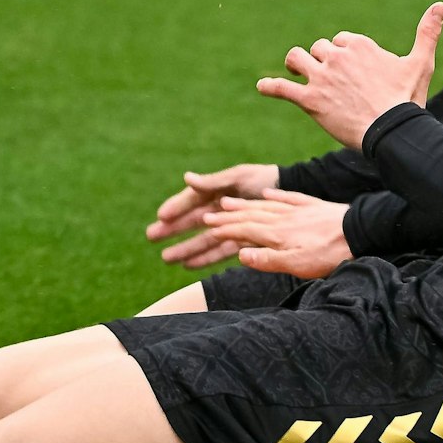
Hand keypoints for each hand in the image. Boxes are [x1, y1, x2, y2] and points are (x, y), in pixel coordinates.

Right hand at [147, 163, 279, 269]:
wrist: (291, 190)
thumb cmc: (263, 178)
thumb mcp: (239, 177)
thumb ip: (214, 182)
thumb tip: (187, 178)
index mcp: (216, 191)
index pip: (191, 201)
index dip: (176, 208)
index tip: (161, 217)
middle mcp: (220, 209)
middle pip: (192, 221)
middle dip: (172, 230)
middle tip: (151, 237)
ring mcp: (230, 224)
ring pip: (204, 238)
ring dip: (185, 248)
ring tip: (166, 259)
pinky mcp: (241, 238)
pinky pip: (221, 249)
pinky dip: (206, 257)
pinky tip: (189, 266)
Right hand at [201, 189, 352, 278]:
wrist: (359, 232)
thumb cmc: (329, 254)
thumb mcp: (297, 265)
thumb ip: (267, 260)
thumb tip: (239, 255)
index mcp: (277, 234)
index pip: (244, 230)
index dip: (225, 230)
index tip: (208, 228)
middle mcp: (283, 218)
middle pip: (250, 216)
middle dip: (227, 216)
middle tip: (207, 215)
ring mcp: (299, 210)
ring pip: (265, 205)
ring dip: (245, 204)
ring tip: (227, 201)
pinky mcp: (314, 206)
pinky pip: (289, 197)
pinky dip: (275, 195)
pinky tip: (267, 193)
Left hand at [258, 3, 442, 148]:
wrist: (392, 131)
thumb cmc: (407, 99)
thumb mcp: (420, 63)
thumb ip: (427, 32)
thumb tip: (441, 5)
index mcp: (359, 45)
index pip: (342, 40)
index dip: (345, 53)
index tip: (354, 71)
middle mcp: (337, 56)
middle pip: (319, 49)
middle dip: (322, 61)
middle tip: (330, 79)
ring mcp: (321, 78)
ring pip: (297, 60)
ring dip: (296, 66)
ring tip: (298, 75)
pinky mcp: (308, 100)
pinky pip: (281, 88)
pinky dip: (270, 87)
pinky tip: (262, 87)